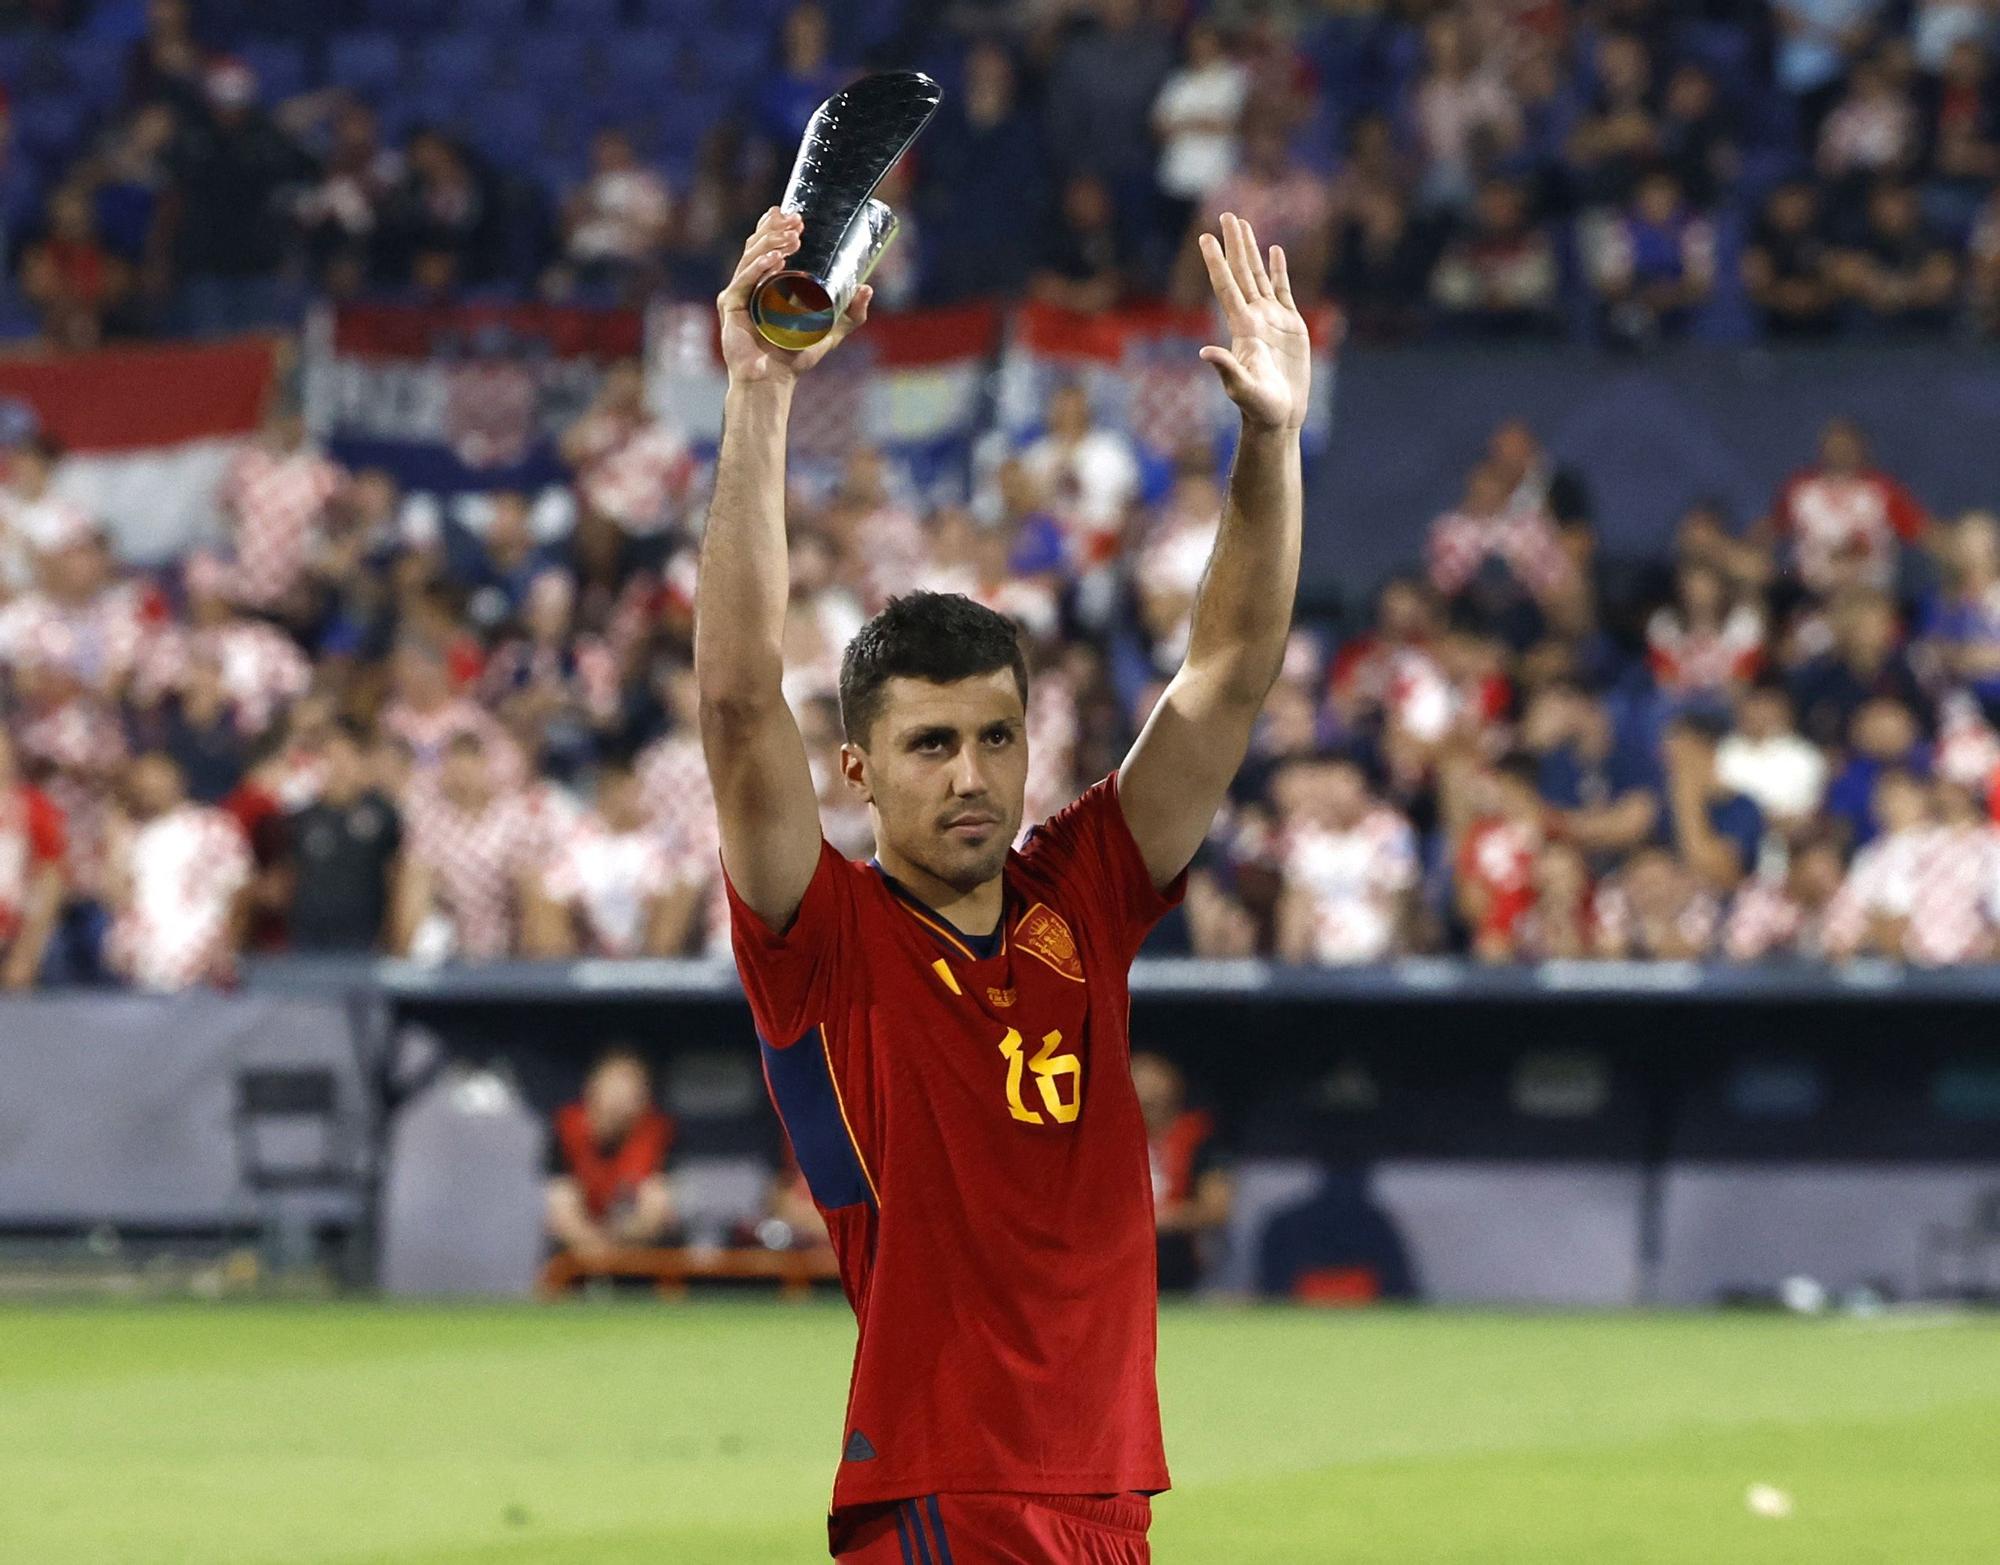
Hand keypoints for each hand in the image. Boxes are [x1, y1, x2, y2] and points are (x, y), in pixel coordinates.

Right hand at [717, 207, 873, 387]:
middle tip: (797, 222)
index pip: (767, 246)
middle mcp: (749, 283)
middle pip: (757, 246)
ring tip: (793, 238)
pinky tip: (775, 259)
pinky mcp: (730, 306)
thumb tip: (867, 289)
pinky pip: (743, 281)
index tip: (796, 216)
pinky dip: (759, 268)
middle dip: (776, 229)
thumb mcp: (829, 332)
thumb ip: (849, 315)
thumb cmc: (794, 356)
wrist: (773, 381)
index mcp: (765, 282)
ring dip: (772, 243)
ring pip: (751, 258)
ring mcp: (738, 292)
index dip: (777, 227)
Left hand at [1197, 211, 1310, 433]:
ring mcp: (1272, 319)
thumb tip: (1205, 352)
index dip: (1216, 262)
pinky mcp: (1291, 325)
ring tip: (1244, 224)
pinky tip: (1275, 251)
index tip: (1206, 238)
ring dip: (1252, 250)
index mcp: (1242, 327)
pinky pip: (1283, 290)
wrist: (1279, 416)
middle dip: (1234, 244)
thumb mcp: (1242, 389)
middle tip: (1227, 215)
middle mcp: (1254, 317)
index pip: (1226, 287)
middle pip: (1241, 273)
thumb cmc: (1259, 407)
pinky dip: (1278, 270)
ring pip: (1259, 276)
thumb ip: (1226, 369)